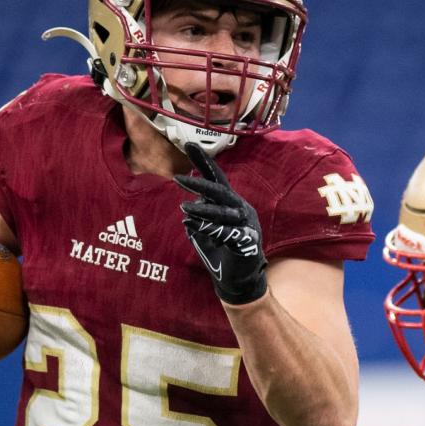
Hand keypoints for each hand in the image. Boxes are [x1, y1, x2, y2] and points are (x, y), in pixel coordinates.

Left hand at [174, 143, 267, 304]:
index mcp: (231, 204)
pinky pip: (227, 233)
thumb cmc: (221, 253)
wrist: (238, 281)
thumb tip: (188, 208)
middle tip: (177, 178)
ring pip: (224, 212)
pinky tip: (193, 225)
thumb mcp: (204, 232)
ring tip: (183, 207)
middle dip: (201, 183)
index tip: (188, 144)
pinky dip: (210, 229)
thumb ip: (198, 217)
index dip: (204, 162)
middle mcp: (241, 210)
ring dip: (203, 209)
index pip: (217, 178)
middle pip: (221, 190)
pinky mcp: (247, 242)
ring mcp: (246, 225)